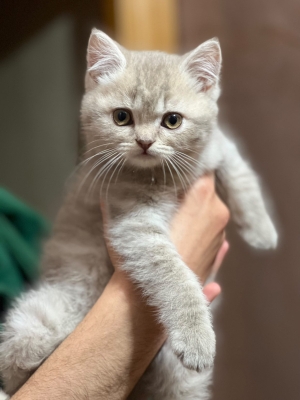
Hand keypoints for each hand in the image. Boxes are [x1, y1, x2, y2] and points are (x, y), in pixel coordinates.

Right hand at [101, 173, 229, 302]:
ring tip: (171, 217)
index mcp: (202, 197)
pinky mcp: (218, 255)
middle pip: (205, 189)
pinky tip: (182, 234)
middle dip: (188, 189)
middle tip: (166, 192)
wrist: (147, 302)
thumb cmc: (138, 253)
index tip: (172, 168)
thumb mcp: (131, 217)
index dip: (187, 166)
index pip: (201, 168)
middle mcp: (218, 213)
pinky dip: (198, 230)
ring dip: (193, 211)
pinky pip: (210, 232)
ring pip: (208, 211)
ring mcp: (221, 236)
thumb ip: (131, 193)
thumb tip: (124, 180)